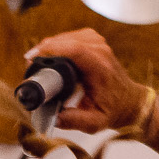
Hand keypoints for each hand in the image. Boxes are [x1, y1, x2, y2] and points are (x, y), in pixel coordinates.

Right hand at [31, 29, 151, 133]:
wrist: (128, 101)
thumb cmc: (112, 110)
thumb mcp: (94, 122)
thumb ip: (74, 121)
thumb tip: (53, 117)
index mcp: (100, 68)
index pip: (74, 50)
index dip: (50, 50)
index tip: (32, 58)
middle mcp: (101, 51)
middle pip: (66, 40)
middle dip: (44, 50)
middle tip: (30, 65)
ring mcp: (98, 43)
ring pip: (66, 36)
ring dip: (50, 46)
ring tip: (38, 62)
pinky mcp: (94, 41)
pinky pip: (70, 36)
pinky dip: (58, 44)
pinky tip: (50, 55)